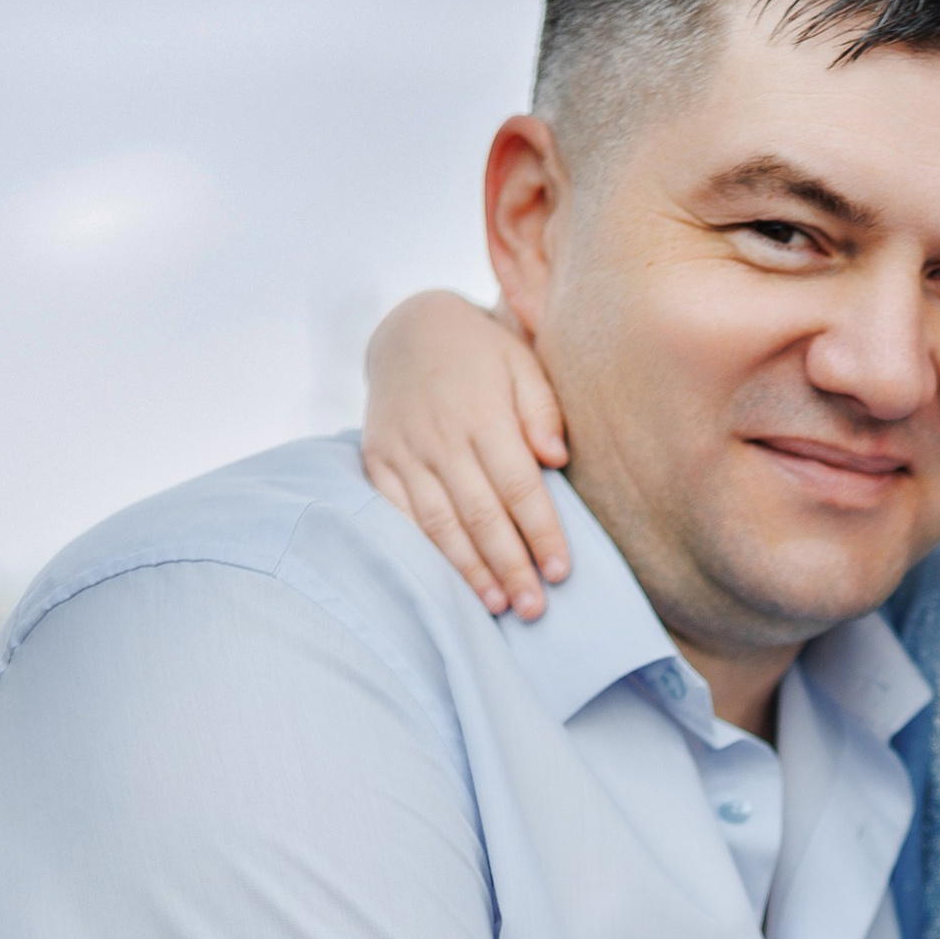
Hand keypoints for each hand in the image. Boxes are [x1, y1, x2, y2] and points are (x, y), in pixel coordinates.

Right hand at [362, 291, 572, 620]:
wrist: (409, 329)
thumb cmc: (482, 353)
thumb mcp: (520, 361)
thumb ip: (542, 409)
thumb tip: (557, 458)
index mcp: (482, 414)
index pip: (517, 486)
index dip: (540, 532)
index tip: (562, 571)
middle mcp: (440, 437)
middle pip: (480, 514)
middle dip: (510, 565)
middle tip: (535, 609)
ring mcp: (404, 452)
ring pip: (439, 523)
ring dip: (469, 569)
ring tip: (498, 606)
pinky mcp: (378, 461)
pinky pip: (399, 515)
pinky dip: (424, 551)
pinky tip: (448, 582)